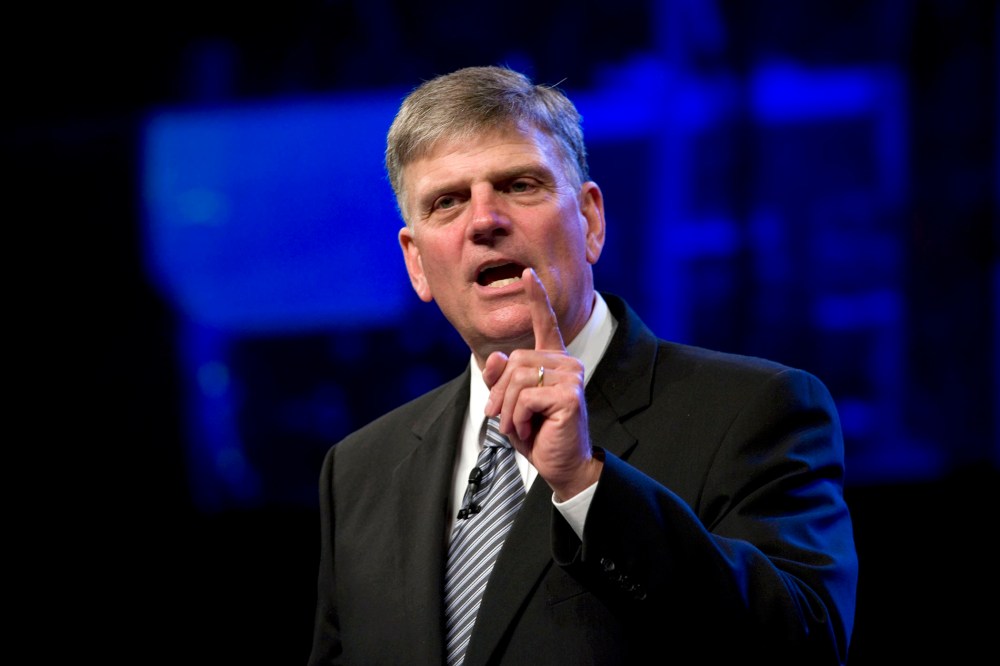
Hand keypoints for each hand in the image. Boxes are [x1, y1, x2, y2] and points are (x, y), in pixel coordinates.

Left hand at [482, 268, 602, 499]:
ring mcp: (571, 376)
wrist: (562, 465)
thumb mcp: (509, 405)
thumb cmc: (538, 434)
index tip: (529, 273)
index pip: (546, 324)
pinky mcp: (570, 394)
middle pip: (514, 361)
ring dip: (507, 410)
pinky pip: (525, 397)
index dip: (536, 298)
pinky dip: (517, 418)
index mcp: (553, 361)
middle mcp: (566, 363)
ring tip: (518, 426)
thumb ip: (500, 380)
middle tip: (505, 419)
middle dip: (500, 394)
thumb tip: (496, 358)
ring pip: (517, 379)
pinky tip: (530, 430)